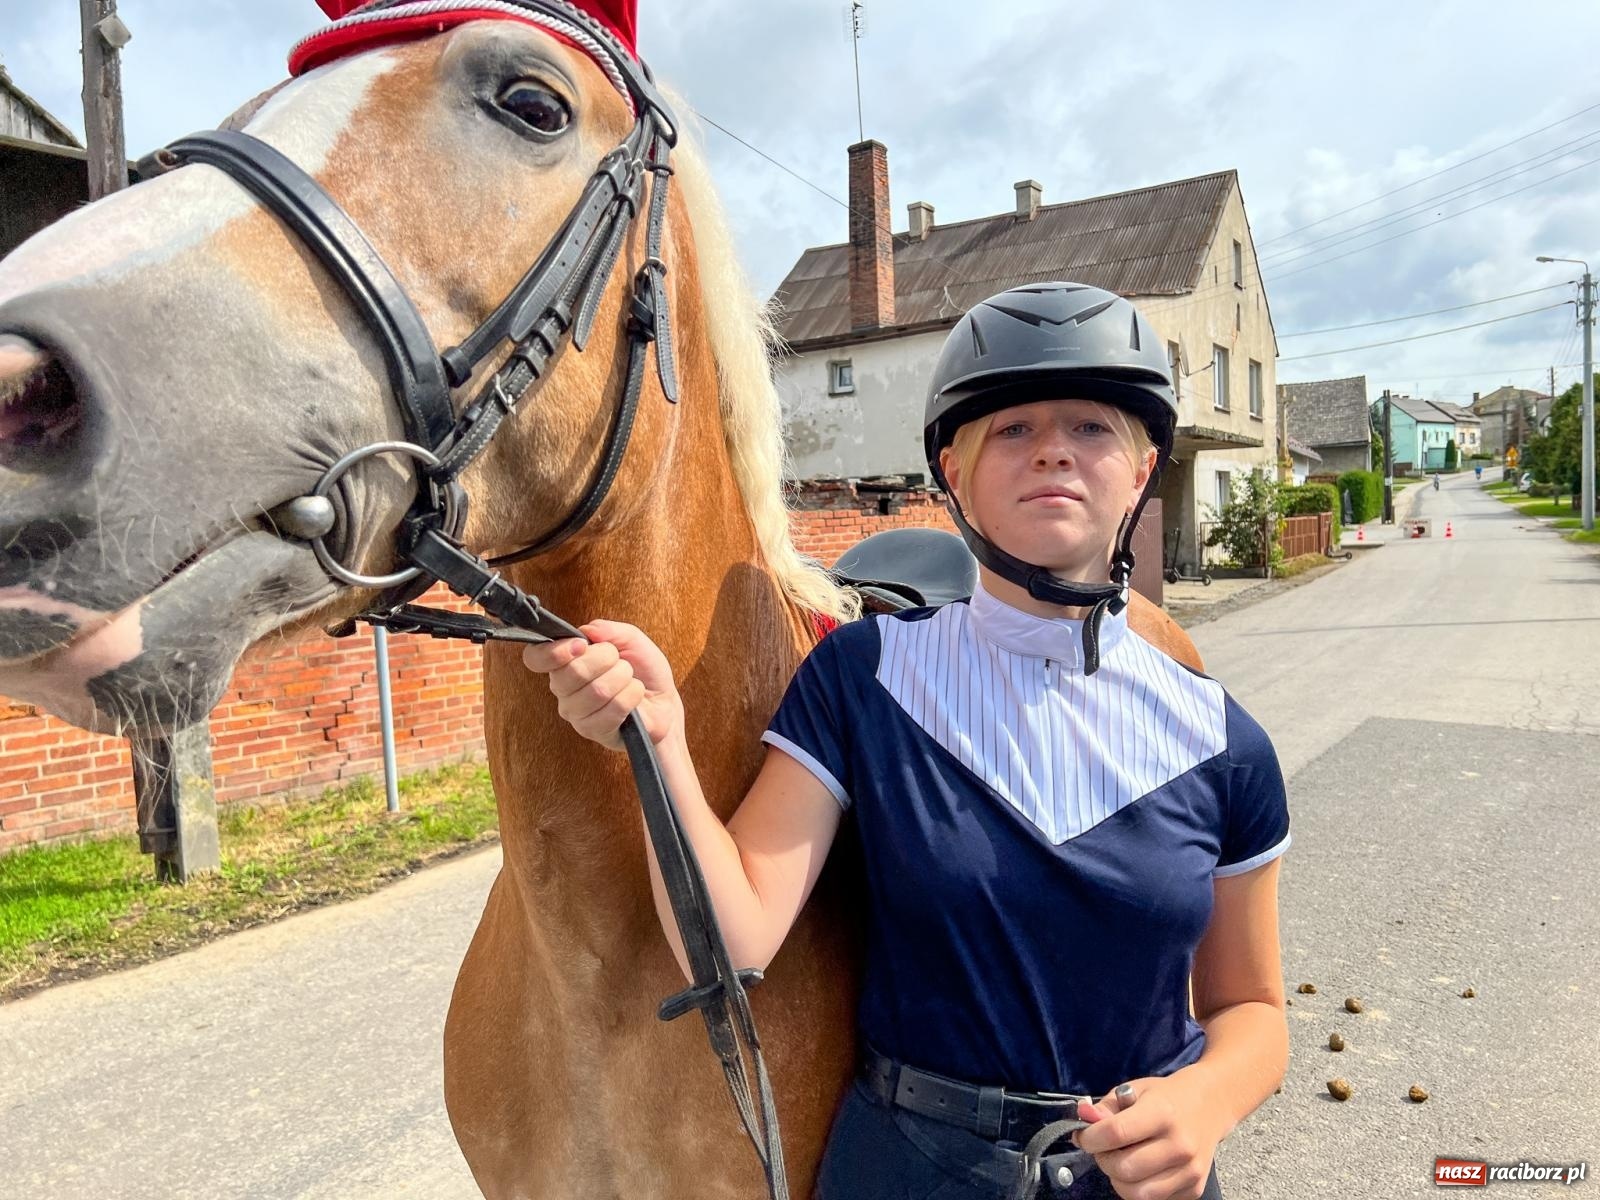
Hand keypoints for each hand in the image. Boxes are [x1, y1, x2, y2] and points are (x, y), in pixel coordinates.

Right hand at [521, 620, 683, 750]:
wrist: (663, 699)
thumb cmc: (642, 670)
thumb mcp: (630, 640)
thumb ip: (609, 630)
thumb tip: (588, 630)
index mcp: (564, 663)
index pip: (535, 658)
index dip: (554, 652)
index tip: (581, 645)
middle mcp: (563, 690)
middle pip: (571, 672)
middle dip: (605, 658)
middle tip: (619, 660)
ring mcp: (577, 714)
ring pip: (596, 691)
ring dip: (623, 678)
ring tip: (629, 678)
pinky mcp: (595, 731)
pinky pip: (613, 709)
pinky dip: (632, 695)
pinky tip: (635, 695)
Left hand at [1072, 1075, 1218, 1199]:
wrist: (1210, 1106)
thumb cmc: (1166, 1097)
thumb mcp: (1134, 1090)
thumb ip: (1106, 1108)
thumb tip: (1083, 1119)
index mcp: (1162, 1112)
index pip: (1116, 1133)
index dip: (1091, 1138)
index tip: (1084, 1136)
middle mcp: (1179, 1144)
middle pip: (1124, 1169)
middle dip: (1104, 1160)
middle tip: (1104, 1149)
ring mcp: (1190, 1170)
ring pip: (1137, 1193)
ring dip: (1119, 1180)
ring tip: (1121, 1161)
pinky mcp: (1194, 1188)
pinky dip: (1139, 1188)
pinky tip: (1143, 1169)